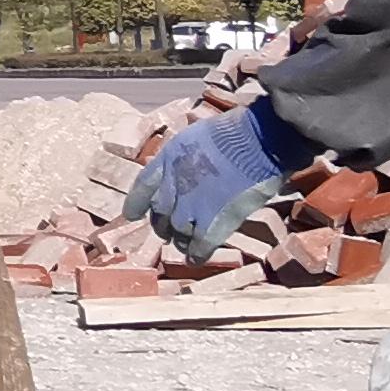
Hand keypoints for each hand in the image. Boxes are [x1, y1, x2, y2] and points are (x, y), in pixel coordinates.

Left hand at [134, 95, 297, 258]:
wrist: (257, 140)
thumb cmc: (236, 131)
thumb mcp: (198, 137)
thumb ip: (187, 159)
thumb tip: (189, 171)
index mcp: (168, 159)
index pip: (143, 187)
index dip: (136, 204)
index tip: (131, 215)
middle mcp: (173, 185)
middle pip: (160, 213)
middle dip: (163, 224)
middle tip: (170, 231)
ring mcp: (191, 207)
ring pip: (178, 233)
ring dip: (181, 240)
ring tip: (185, 244)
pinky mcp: (213, 223)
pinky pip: (199, 246)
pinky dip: (196, 255)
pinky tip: (196, 259)